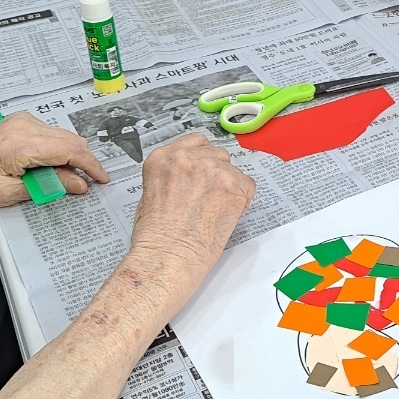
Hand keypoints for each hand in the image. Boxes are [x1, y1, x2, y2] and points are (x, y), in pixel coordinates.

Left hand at [0, 111, 109, 207]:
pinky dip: (58, 150)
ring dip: (69, 157)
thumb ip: (49, 185)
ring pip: (65, 137)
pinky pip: (53, 134)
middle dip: (82, 163)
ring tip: (56, 178)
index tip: (101, 178)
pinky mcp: (22, 122)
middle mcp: (24, 126)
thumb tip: (78, 183)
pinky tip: (47, 166)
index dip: (91, 165)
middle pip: (72, 141)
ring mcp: (23, 121)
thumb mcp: (11, 193)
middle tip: (81, 184)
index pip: (70, 150)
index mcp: (20, 145)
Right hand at [130, 134, 255, 276]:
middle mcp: (188, 158)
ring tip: (216, 210)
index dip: (203, 157)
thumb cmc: (156, 236)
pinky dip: (243, 200)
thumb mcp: (150, 193)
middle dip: (216, 173)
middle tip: (210, 196)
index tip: (205, 167)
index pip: (195, 141)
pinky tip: (227, 214)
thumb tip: (188, 178)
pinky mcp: (233, 185)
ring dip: (229, 187)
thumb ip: (172, 176)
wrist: (167, 256)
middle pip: (217, 154)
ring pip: (233, 170)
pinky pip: (248, 186)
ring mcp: (213, 169)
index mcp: (164, 158)